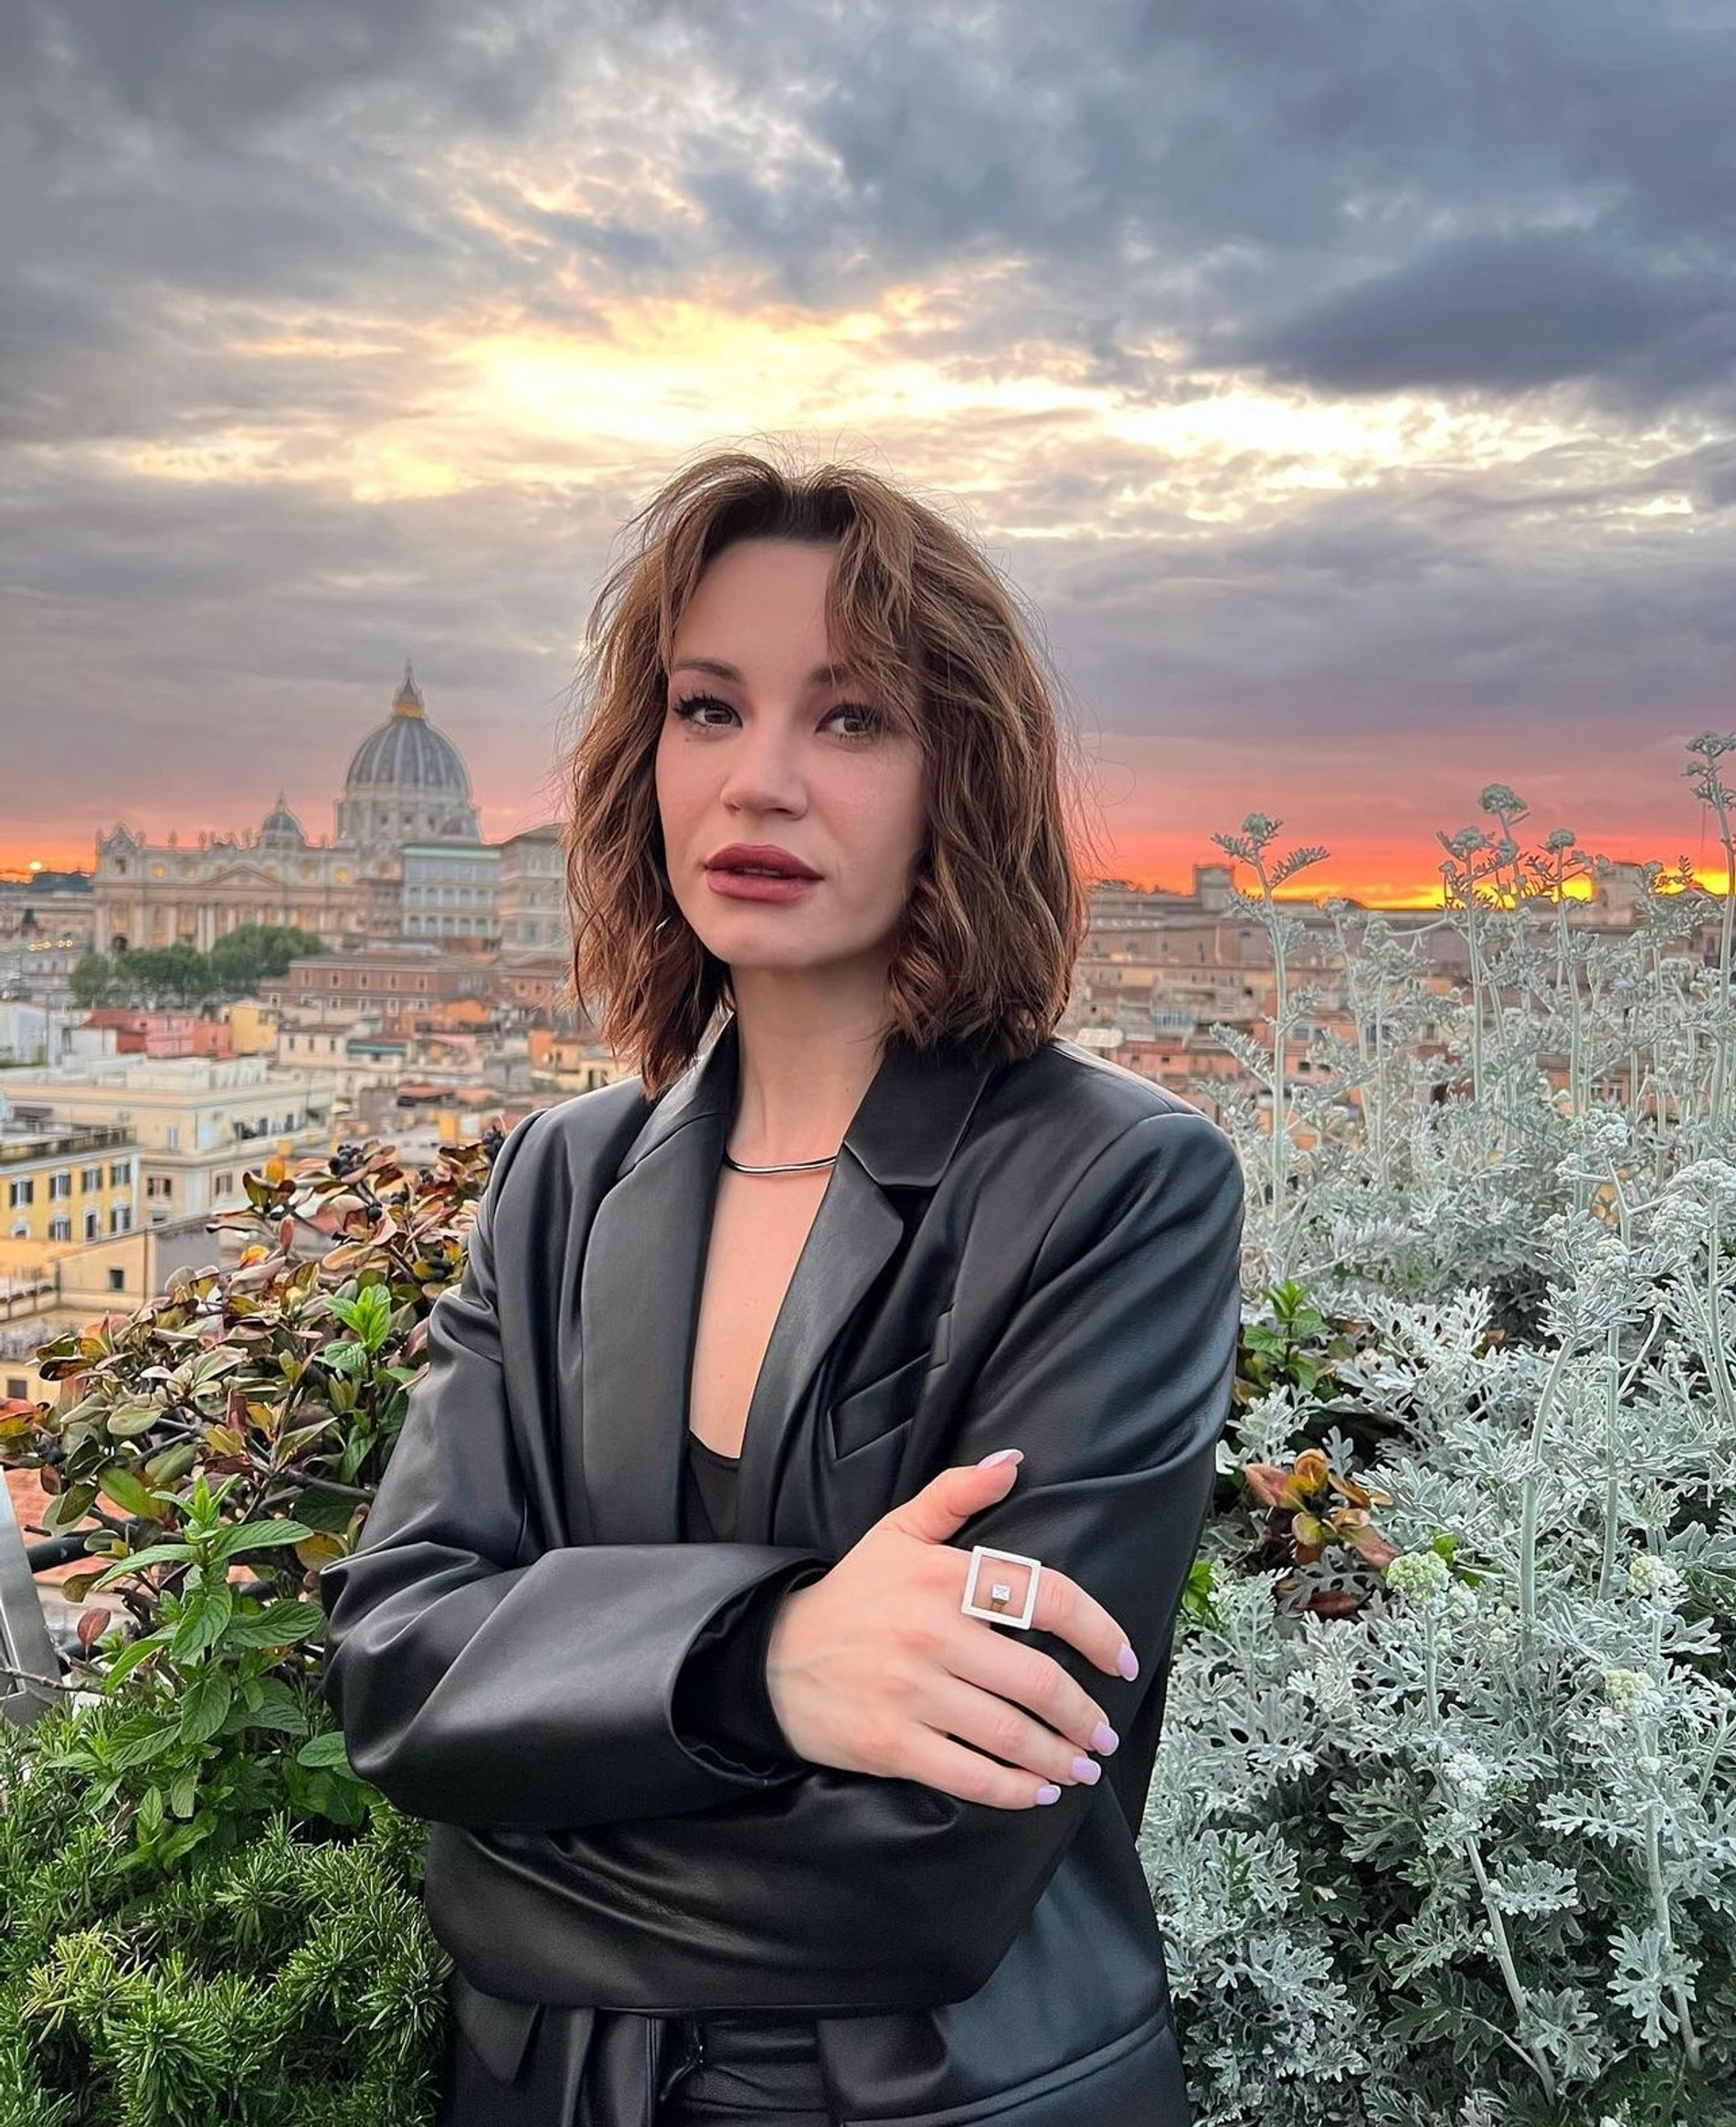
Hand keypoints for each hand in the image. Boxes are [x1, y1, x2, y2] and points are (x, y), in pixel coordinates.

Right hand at [764, 1450, 1136, 1809]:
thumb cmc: (851, 1595)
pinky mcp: (890, 1742)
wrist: (771, 1657)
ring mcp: (910, 1691)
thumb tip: (1014, 1461)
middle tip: (1104, 1734)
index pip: (1046, 1596)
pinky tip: (1035, 1792)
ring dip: (1058, 1758)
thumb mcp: (897, 1532)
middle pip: (1037, 1679)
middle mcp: (930, 1631)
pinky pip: (968, 1774)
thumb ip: (956, 1493)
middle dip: (1083, 1714)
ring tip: (1081, 1768)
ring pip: (1009, 1733)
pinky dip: (1011, 1790)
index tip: (1124, 1661)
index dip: (1098, 1631)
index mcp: (941, 1575)